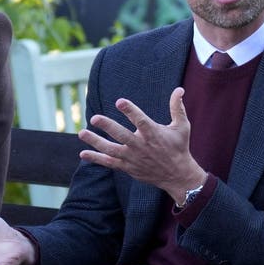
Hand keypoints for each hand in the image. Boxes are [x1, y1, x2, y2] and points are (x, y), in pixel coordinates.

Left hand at [79, 87, 207, 203]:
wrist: (177, 175)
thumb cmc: (179, 147)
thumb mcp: (182, 126)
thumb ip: (177, 107)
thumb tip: (179, 89)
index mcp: (154, 134)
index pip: (141, 121)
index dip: (130, 111)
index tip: (119, 102)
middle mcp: (141, 146)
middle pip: (122, 135)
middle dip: (108, 126)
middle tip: (95, 118)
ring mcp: (133, 158)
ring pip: (111, 150)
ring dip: (95, 142)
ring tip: (82, 133)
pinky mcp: (128, 167)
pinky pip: (109, 163)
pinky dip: (96, 159)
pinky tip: (83, 153)